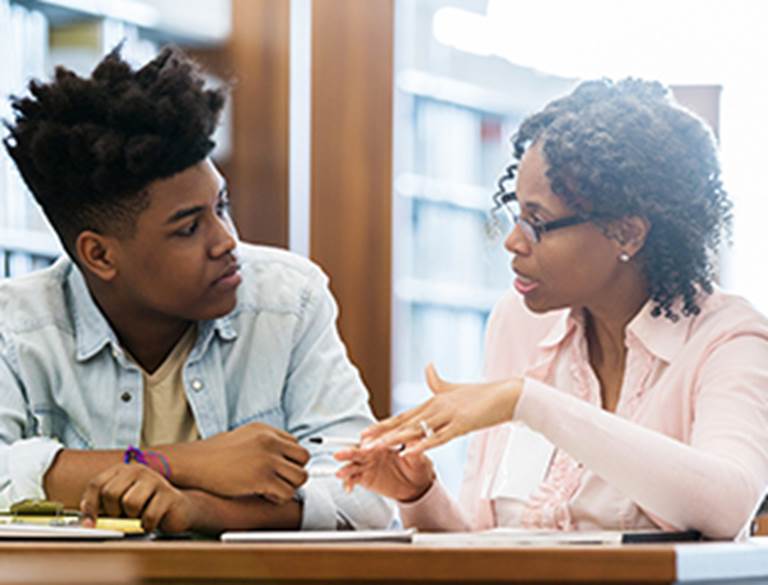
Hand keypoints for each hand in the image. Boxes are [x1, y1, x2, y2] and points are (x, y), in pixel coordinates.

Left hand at [80, 463, 195, 533]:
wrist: (177, 510)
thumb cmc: (144, 507)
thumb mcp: (119, 505)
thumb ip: (102, 509)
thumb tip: (88, 523)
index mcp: (123, 470)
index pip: (97, 483)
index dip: (90, 505)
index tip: (91, 522)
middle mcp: (138, 471)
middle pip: (111, 492)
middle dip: (113, 512)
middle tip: (121, 517)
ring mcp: (155, 480)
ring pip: (130, 503)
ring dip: (131, 518)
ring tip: (138, 517)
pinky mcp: (169, 495)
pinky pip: (148, 515)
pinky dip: (146, 525)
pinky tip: (150, 523)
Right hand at [179, 422, 309, 501]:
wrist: (192, 463)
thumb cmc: (211, 455)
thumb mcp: (241, 438)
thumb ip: (262, 443)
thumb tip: (278, 455)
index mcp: (265, 430)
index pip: (295, 444)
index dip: (288, 460)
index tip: (278, 469)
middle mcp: (270, 441)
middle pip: (303, 458)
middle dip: (294, 472)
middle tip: (279, 481)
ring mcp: (267, 459)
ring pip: (300, 477)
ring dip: (289, 487)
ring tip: (272, 490)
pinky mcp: (262, 478)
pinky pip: (287, 493)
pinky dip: (279, 498)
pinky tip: (265, 496)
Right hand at [334, 445, 434, 502]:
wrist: (417, 485)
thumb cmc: (418, 467)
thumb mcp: (419, 457)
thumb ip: (414, 449)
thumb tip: (413, 440)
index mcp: (384, 442)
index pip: (372, 440)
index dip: (367, 443)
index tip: (364, 447)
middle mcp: (373, 452)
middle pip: (357, 450)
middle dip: (348, 453)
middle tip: (339, 455)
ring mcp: (367, 464)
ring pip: (352, 464)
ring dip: (345, 468)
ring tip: (340, 473)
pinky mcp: (365, 477)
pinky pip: (353, 479)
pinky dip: (348, 482)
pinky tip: (347, 487)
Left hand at [361, 364, 522, 454]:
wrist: (507, 394)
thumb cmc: (482, 394)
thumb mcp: (455, 388)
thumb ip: (437, 381)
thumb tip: (428, 365)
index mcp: (432, 402)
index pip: (402, 416)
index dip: (383, 425)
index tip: (364, 433)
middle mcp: (435, 407)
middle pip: (403, 423)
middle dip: (381, 435)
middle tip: (360, 444)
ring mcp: (447, 416)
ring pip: (415, 430)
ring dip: (393, 440)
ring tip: (375, 448)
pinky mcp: (460, 425)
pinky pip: (437, 438)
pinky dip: (421, 445)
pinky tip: (406, 452)